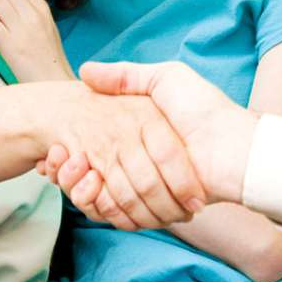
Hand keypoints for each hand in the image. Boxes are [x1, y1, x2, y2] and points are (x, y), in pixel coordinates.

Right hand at [51, 61, 256, 214]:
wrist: (234, 149)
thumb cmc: (205, 109)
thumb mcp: (166, 79)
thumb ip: (127, 76)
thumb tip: (85, 71)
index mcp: (145, 136)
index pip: (98, 146)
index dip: (75, 149)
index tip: (57, 147)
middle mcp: (143, 162)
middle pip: (94, 171)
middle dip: (69, 171)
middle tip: (47, 163)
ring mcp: (148, 186)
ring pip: (100, 192)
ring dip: (78, 187)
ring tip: (58, 173)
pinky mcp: (153, 207)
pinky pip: (116, 210)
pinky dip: (98, 204)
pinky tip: (86, 188)